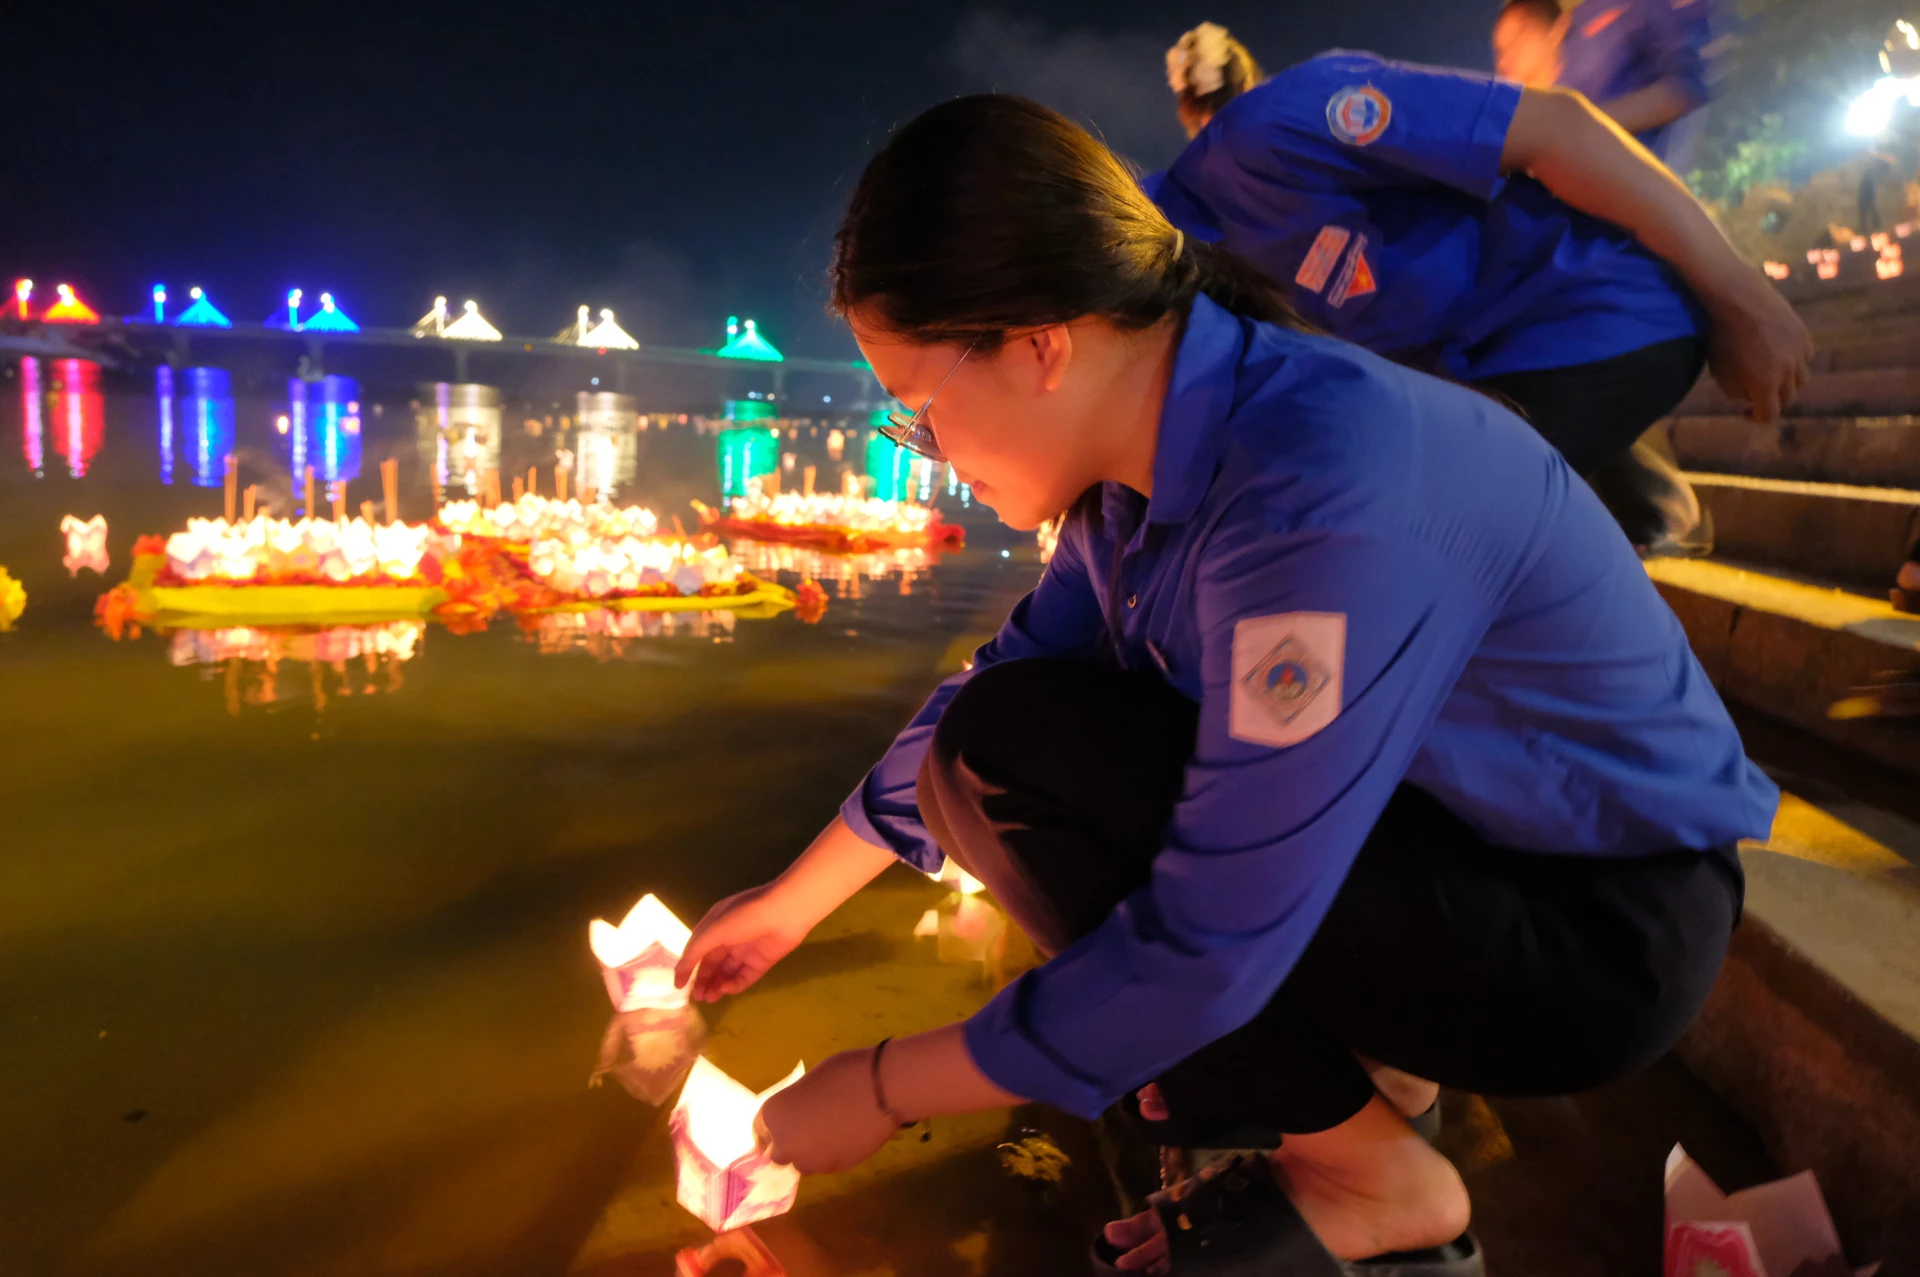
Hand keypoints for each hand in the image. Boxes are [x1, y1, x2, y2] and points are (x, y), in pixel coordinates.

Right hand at [673, 881, 814, 1001]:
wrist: (786, 912)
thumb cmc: (745, 916)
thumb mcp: (714, 930)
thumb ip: (695, 951)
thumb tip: (679, 972)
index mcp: (715, 926)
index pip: (697, 950)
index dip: (687, 968)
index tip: (679, 987)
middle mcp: (729, 938)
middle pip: (712, 965)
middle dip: (703, 981)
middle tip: (697, 998)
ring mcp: (746, 951)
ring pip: (727, 973)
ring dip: (716, 986)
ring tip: (709, 998)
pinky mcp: (762, 962)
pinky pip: (745, 977)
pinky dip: (734, 985)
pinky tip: (726, 990)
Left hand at [755, 1048, 898, 1173]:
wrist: (883, 1089)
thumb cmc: (843, 1073)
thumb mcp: (808, 1082)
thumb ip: (795, 1107)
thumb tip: (797, 1118)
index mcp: (773, 1117)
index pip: (759, 1131)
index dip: (770, 1128)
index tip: (783, 1122)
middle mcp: (786, 1146)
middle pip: (778, 1154)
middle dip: (789, 1143)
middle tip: (806, 1127)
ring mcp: (811, 1162)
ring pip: (803, 1162)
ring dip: (810, 1151)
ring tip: (829, 1130)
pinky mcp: (836, 1170)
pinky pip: (826, 1163)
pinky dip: (831, 1154)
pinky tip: (845, 1136)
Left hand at [1703, 270, 1814, 421]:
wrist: (1737, 297)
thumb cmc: (1721, 336)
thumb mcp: (1720, 371)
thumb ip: (1736, 390)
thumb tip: (1750, 396)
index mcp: (1765, 384)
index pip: (1769, 414)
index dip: (1756, 416)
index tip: (1744, 411)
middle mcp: (1788, 371)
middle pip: (1787, 399)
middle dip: (1772, 401)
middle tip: (1757, 397)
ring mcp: (1799, 352)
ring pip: (1801, 380)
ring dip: (1787, 384)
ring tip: (1771, 378)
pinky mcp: (1804, 334)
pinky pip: (1805, 358)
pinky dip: (1795, 363)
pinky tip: (1780, 357)